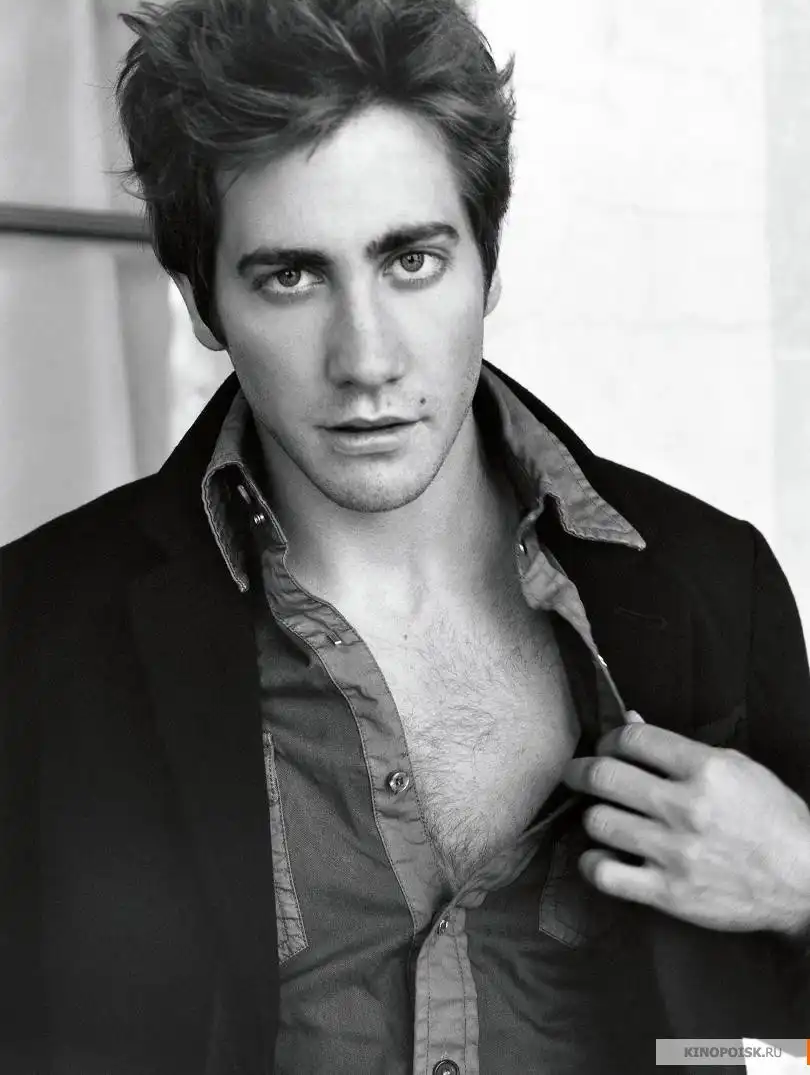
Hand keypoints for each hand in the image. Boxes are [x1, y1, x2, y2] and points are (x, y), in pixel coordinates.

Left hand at [561, 713, 809, 934]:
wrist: (805, 882)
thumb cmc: (772, 820)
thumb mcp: (738, 769)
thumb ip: (680, 749)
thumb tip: (631, 722)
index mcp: (706, 770)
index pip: (632, 740)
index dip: (609, 738)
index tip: (606, 747)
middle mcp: (686, 807)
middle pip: (604, 776)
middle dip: (580, 771)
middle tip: (577, 773)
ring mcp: (675, 852)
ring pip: (599, 822)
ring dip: (593, 816)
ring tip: (602, 816)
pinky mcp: (669, 892)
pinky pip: (606, 874)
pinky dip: (594, 863)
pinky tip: (603, 857)